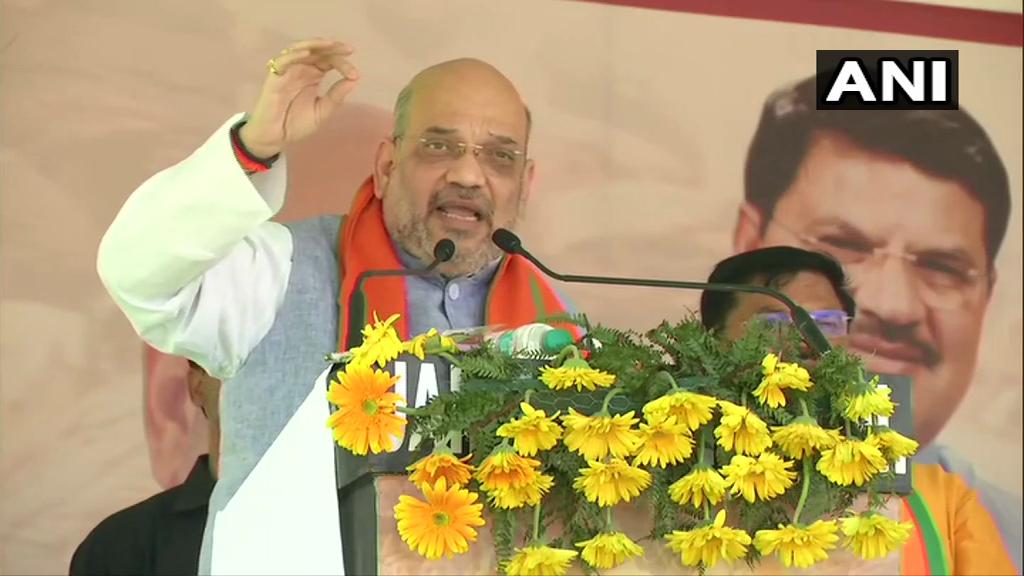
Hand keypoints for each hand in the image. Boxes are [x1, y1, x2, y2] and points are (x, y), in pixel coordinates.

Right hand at [239, 39, 360, 158]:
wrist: (275, 137)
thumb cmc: (296, 123)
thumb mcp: (322, 111)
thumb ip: (336, 96)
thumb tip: (355, 80)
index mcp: (314, 75)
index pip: (329, 61)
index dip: (343, 64)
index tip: (355, 75)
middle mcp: (301, 69)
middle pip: (317, 51)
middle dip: (333, 48)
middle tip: (348, 49)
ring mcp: (288, 71)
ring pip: (300, 49)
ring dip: (315, 44)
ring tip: (331, 45)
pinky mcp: (275, 77)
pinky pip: (282, 61)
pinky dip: (294, 55)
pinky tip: (307, 53)